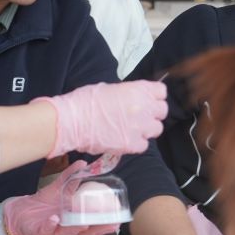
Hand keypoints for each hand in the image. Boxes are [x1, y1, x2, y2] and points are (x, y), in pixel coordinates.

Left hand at [2, 160, 118, 234]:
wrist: (20, 211)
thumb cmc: (42, 203)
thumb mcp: (58, 188)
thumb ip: (71, 177)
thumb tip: (84, 163)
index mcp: (75, 219)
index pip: (94, 223)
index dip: (106, 223)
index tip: (118, 220)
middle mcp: (68, 228)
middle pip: (86, 232)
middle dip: (98, 229)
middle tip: (110, 225)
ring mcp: (55, 231)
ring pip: (68, 233)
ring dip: (76, 229)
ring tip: (84, 224)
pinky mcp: (41, 232)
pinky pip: (48, 229)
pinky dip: (52, 225)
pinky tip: (55, 219)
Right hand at [38, 80, 166, 157]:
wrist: (72, 121)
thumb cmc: (85, 101)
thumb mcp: (109, 89)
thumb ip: (127, 94)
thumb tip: (131, 100)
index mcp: (138, 90)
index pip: (161, 92)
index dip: (154, 97)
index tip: (147, 101)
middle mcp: (144, 108)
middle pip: (162, 111)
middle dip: (152, 114)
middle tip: (140, 117)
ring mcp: (140, 127)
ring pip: (156, 130)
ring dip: (146, 130)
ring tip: (132, 130)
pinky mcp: (132, 144)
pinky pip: (144, 145)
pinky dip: (136, 144)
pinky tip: (124, 140)